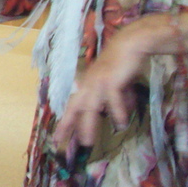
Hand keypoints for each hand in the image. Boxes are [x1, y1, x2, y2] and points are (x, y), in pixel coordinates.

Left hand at [51, 15, 166, 156]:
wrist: (131, 44)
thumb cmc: (123, 63)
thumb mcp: (119, 86)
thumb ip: (119, 101)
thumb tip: (122, 117)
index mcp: (86, 85)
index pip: (72, 107)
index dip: (65, 122)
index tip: (56, 138)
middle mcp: (88, 85)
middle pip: (75, 109)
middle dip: (67, 126)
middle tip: (60, 143)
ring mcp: (98, 82)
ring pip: (90, 107)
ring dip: (88, 125)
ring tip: (87, 142)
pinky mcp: (111, 79)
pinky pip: (112, 99)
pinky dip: (116, 112)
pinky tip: (120, 124)